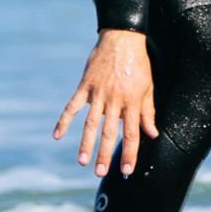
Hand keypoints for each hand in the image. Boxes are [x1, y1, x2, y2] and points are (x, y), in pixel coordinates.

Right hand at [51, 28, 155, 175]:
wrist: (122, 38)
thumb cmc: (138, 64)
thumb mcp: (148, 87)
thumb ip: (148, 112)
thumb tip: (152, 133)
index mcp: (133, 102)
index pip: (132, 133)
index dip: (129, 153)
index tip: (126, 170)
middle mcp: (115, 100)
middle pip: (110, 132)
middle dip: (104, 154)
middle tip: (100, 173)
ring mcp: (98, 93)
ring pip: (91, 123)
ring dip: (85, 143)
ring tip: (82, 162)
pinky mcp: (85, 86)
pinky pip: (72, 106)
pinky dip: (64, 120)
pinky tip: (57, 135)